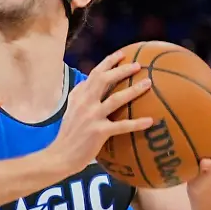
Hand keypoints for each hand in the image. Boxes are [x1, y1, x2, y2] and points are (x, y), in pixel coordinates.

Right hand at [42, 51, 153, 173]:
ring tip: (148, 83)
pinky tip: (150, 121)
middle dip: (121, 70)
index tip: (122, 54)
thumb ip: (79, 96)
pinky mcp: (98, 132)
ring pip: (116, 99)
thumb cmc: (68, 135)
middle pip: (104, 79)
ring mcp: (91, 117)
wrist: (60, 156)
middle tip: (138, 65)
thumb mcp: (70, 110)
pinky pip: (122, 125)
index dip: (108, 62)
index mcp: (79, 97)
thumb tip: (87, 83)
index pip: (94, 74)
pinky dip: (137, 123)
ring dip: (133, 90)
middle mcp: (84, 103)